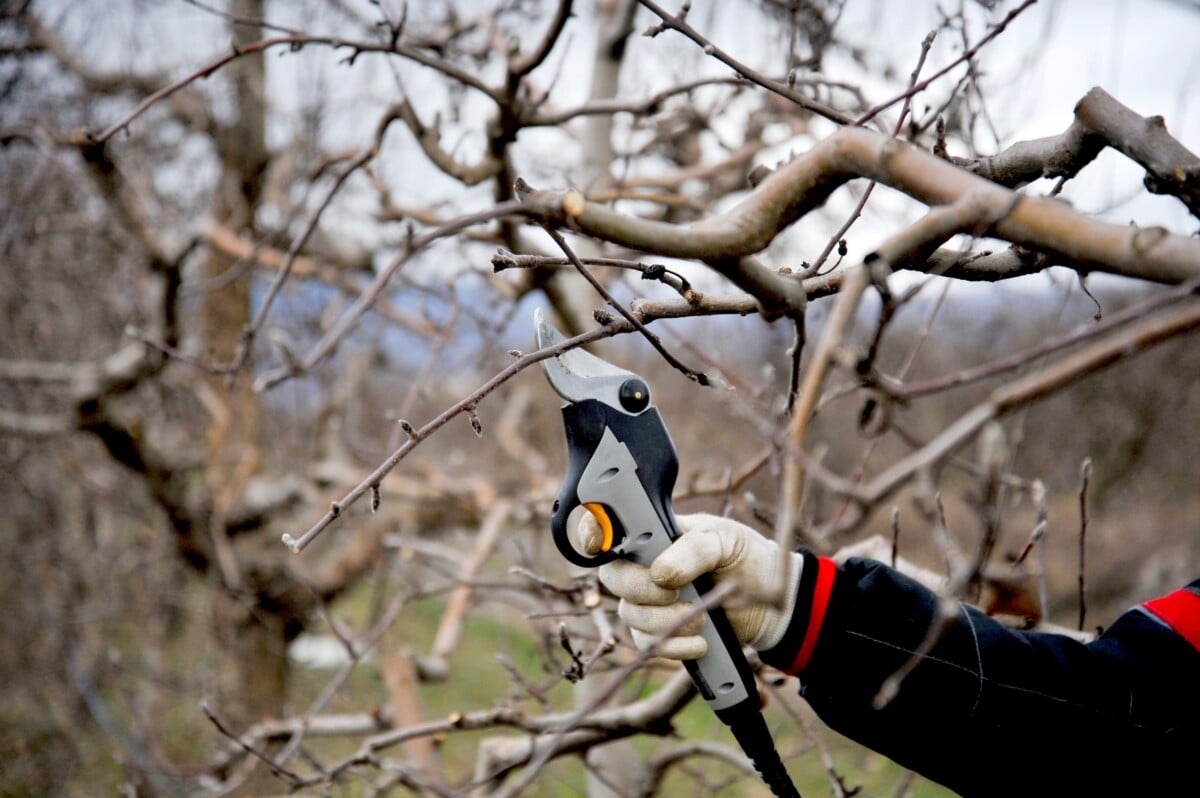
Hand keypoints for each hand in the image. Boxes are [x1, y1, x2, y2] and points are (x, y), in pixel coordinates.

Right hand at [579, 512, 801, 659]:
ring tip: (701, 617)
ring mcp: (648, 600)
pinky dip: (673, 645)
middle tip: (674, 591)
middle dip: (640, 588)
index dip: (591, 533)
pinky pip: (647, 644)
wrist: (774, 602)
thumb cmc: (745, 557)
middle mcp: (643, 564)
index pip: (606, 527)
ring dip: (664, 620)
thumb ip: (693, 549)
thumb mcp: (725, 540)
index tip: (598, 546)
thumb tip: (660, 573)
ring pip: (628, 614)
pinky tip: (701, 641)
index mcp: (652, 531)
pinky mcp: (660, 632)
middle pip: (612, 577)